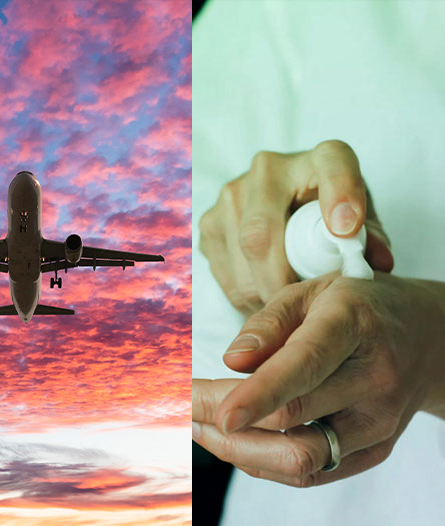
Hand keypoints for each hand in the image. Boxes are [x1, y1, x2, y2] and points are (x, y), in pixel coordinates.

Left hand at [193, 273, 444, 486]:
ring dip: (239, 451)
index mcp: (352, 326)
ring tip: (201, 427)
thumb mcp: (311, 291)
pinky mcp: (375, 452)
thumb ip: (268, 323)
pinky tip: (236, 440)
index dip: (256, 396)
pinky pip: (312, 474)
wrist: (429, 338)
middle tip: (183, 407)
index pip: (303, 367)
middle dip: (223, 421)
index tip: (216, 414)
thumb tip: (231, 361)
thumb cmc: (357, 308)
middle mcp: (373, 379)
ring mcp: (379, 422)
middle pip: (291, 420)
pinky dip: (263, 463)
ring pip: (300, 460)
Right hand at [198, 140, 393, 313]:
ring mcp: (230, 195)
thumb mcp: (362, 225)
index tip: (346, 229)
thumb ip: (371, 241)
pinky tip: (264, 298)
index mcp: (321, 158)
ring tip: (285, 307)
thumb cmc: (333, 220)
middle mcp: (267, 168)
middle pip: (262, 233)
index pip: (333, 165)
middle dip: (281, 281)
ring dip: (261, 294)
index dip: (340, 194)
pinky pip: (222, 271)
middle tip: (299, 308)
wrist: (287, 211)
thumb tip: (376, 262)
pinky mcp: (208, 223)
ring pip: (239, 258)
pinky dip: (244, 295)